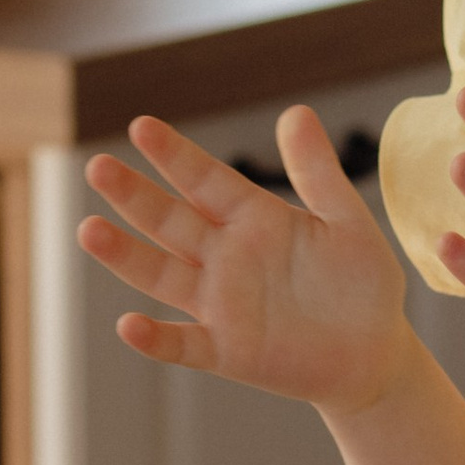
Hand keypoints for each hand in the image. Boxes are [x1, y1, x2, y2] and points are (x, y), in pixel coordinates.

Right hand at [78, 108, 412, 417]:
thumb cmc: (361, 283)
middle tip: (98, 166)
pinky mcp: (228, 352)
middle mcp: (226, 257)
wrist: (376, 353)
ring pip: (163, 275)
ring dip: (126, 257)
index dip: (176, 156)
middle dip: (134, 196)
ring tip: (88, 230)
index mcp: (252, 218)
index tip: (142, 126)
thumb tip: (296, 110)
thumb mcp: (345, 221)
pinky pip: (185, 344)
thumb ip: (317, 173)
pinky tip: (129, 325)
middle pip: (170, 221)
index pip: (205, 180)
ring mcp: (221, 305)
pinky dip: (156, 338)